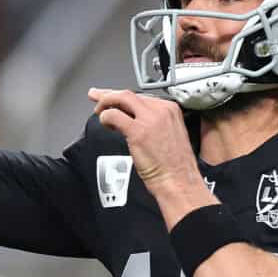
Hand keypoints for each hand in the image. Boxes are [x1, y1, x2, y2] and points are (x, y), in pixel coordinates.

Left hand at [88, 88, 205, 194]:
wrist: (179, 182)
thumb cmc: (175, 167)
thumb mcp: (170, 135)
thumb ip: (154, 123)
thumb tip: (132, 119)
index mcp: (171, 109)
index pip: (141, 96)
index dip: (123, 97)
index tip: (114, 97)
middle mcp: (161, 110)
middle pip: (130, 94)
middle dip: (110, 94)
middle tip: (97, 97)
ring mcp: (149, 119)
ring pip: (121, 98)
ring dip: (106, 102)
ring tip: (99, 112)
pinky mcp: (138, 131)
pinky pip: (114, 115)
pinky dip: (105, 117)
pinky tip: (105, 123)